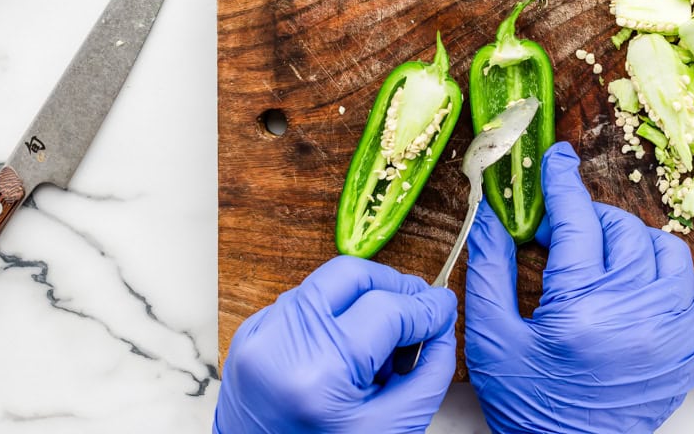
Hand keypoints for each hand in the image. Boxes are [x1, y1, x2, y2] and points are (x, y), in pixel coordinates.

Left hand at [214, 256, 456, 433]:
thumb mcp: (393, 430)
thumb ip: (429, 373)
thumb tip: (441, 325)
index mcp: (319, 373)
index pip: (388, 308)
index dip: (426, 307)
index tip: (443, 310)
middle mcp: (282, 344)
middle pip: (352, 274)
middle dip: (394, 286)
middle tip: (418, 310)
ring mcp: (260, 336)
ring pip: (326, 283)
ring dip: (364, 298)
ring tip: (382, 342)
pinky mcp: (250, 337)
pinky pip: (302, 305)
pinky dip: (333, 315)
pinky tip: (347, 350)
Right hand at [465, 142, 693, 433]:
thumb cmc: (530, 406)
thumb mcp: (492, 338)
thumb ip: (490, 269)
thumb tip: (489, 214)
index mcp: (580, 308)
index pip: (576, 219)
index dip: (562, 181)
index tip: (556, 158)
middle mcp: (635, 312)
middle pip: (617, 227)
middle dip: (585, 219)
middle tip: (558, 237)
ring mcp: (670, 327)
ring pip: (660, 246)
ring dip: (626, 240)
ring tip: (597, 258)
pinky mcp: (689, 343)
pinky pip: (684, 280)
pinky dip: (657, 269)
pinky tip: (628, 284)